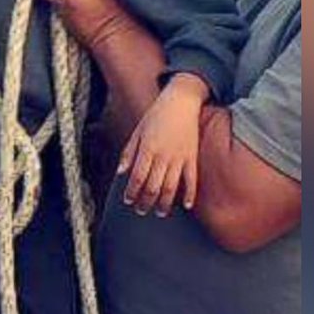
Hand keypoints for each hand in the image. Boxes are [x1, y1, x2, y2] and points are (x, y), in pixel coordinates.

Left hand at [121, 72, 207, 213]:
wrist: (181, 102)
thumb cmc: (156, 115)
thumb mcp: (137, 131)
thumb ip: (128, 153)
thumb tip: (120, 172)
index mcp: (147, 149)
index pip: (138, 177)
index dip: (132, 192)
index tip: (128, 200)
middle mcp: (163, 156)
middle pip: (153, 186)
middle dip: (145, 201)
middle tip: (141, 210)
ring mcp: (179, 157)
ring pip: (171, 187)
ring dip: (164, 203)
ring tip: (159, 212)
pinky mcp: (192, 157)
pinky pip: (192, 179)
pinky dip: (190, 194)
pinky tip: (186, 206)